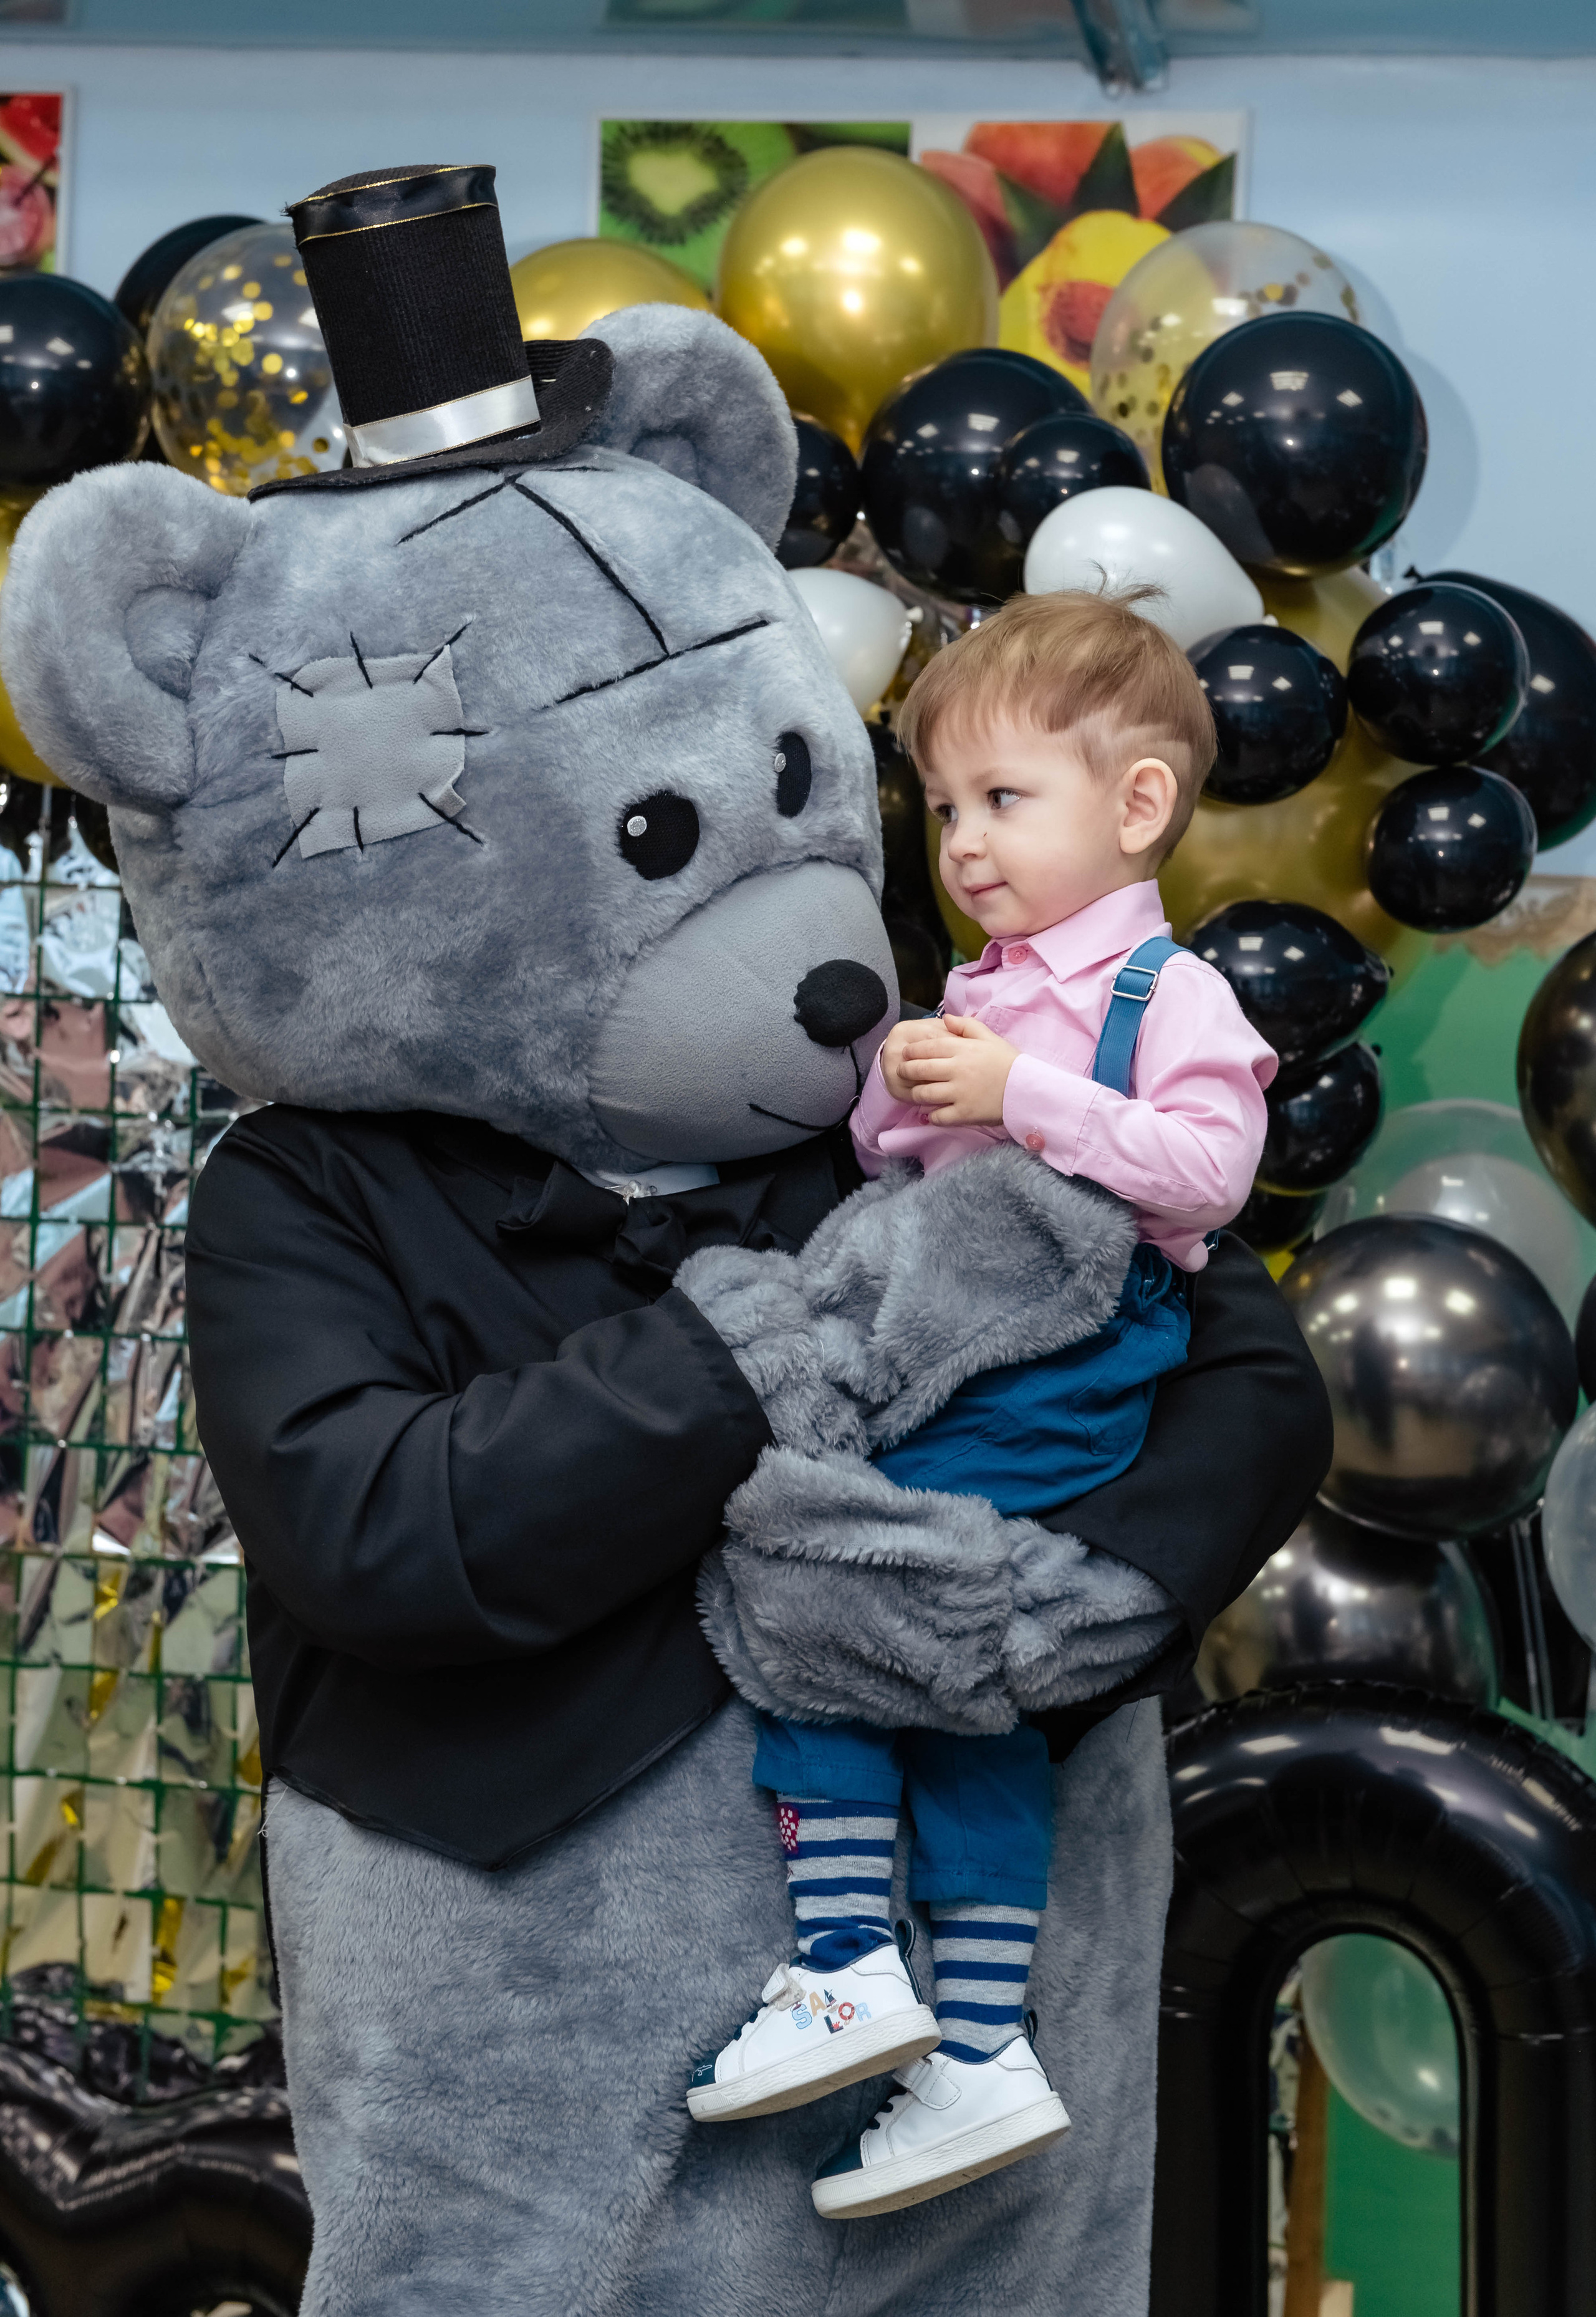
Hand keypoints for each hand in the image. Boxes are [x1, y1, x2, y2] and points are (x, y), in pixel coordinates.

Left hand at [895, 1015, 1019, 1126]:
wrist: (1028, 1089)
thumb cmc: (1008, 1061)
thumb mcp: (989, 1037)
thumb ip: (966, 1025)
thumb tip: (944, 1018)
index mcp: (962, 1049)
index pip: (927, 1047)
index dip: (911, 1051)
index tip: (905, 1054)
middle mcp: (957, 1070)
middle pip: (920, 1070)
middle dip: (905, 1070)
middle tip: (902, 1072)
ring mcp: (959, 1093)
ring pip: (924, 1094)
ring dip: (915, 1093)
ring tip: (915, 1092)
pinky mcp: (964, 1114)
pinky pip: (938, 1117)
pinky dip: (931, 1116)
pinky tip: (932, 1113)